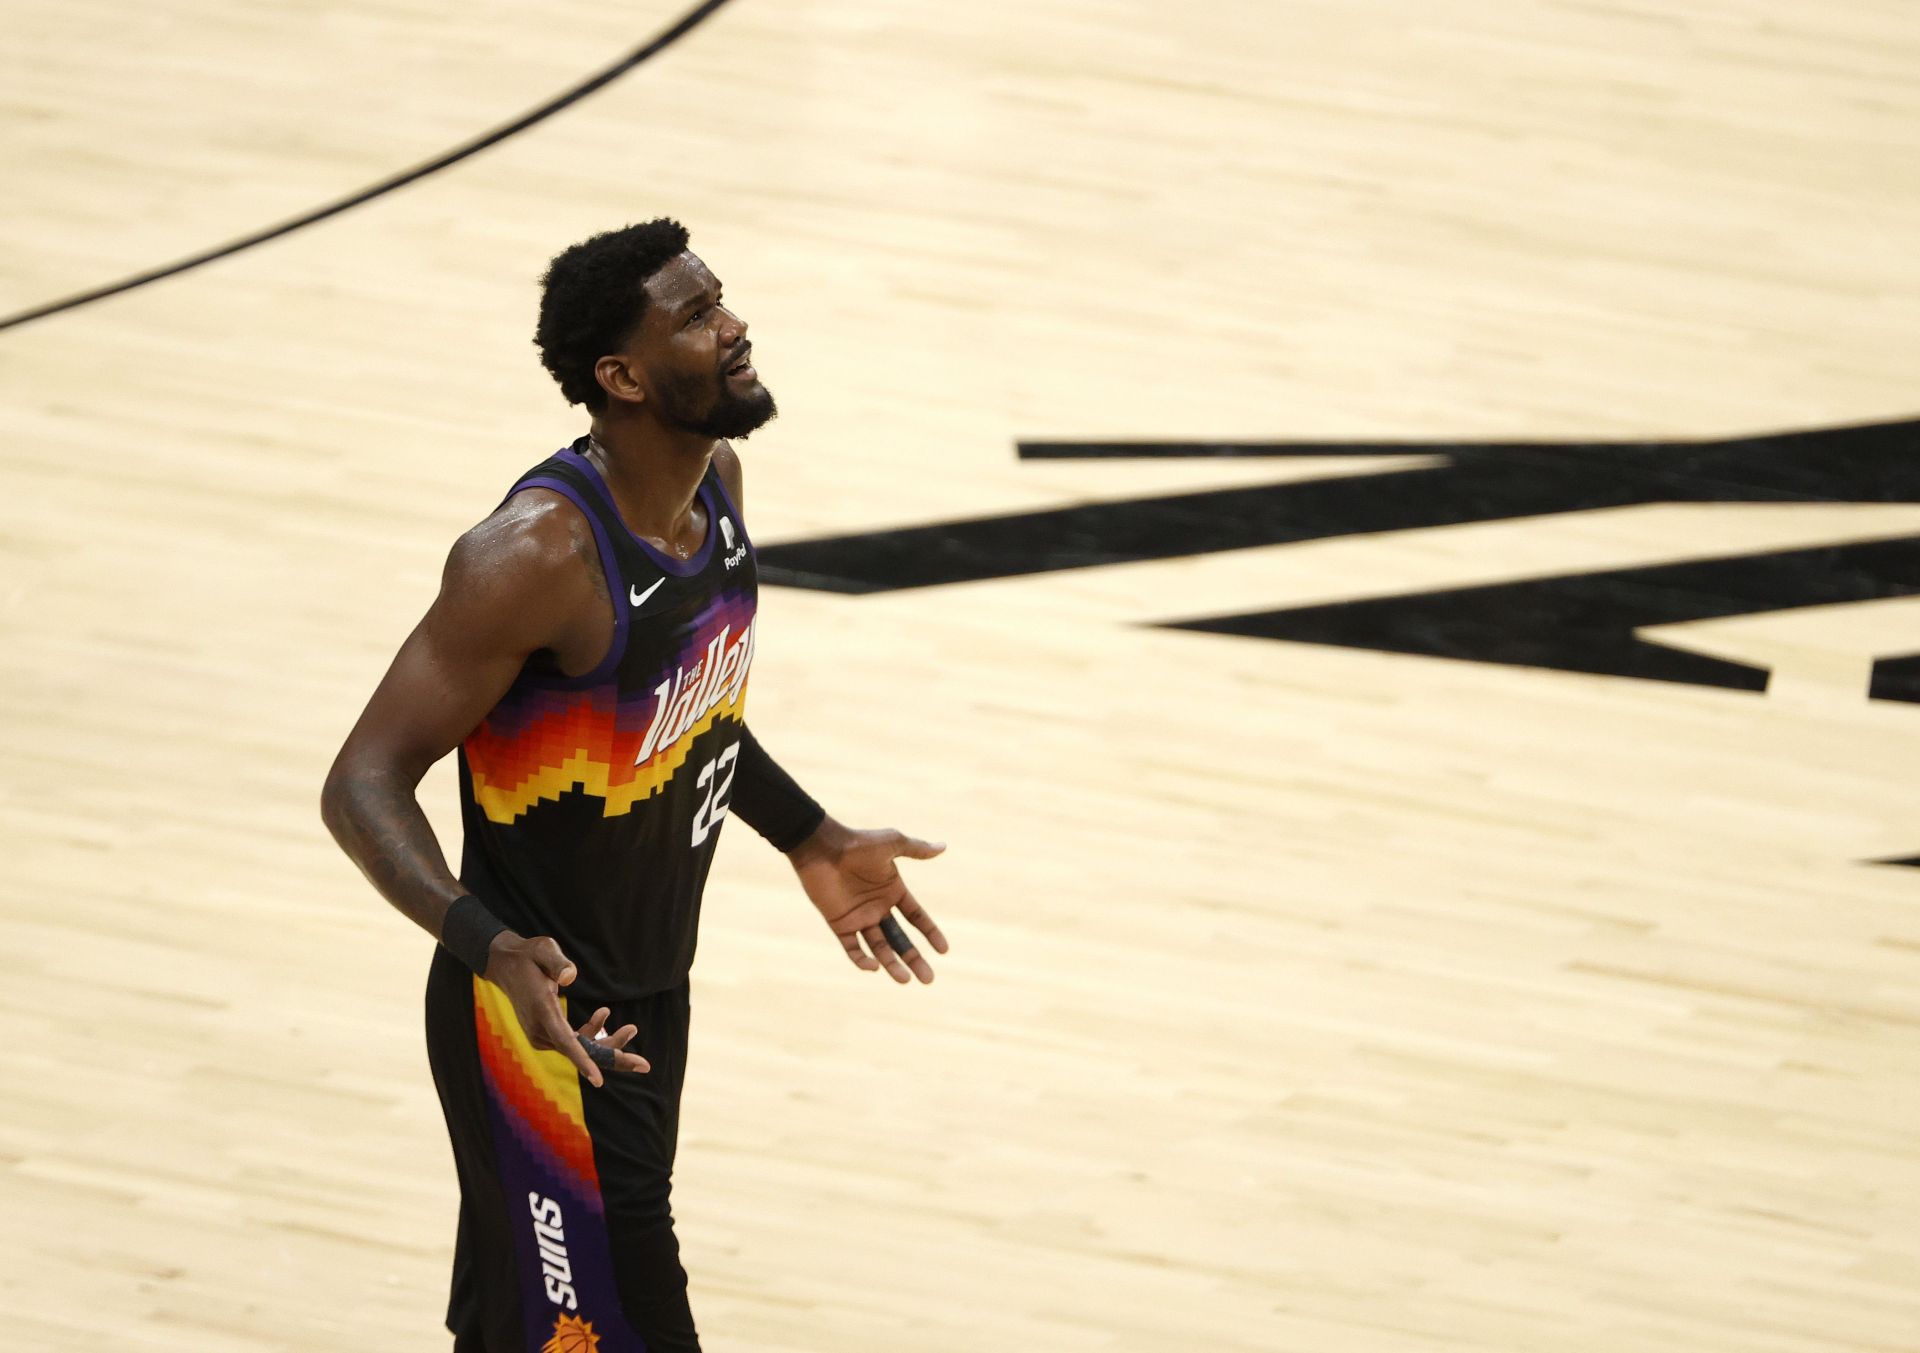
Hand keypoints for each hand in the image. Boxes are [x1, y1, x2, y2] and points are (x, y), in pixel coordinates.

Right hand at [482, 933, 650, 1085]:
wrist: (506, 964)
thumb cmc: (528, 955)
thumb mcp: (542, 948)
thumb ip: (556, 961)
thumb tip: (571, 976)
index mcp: (542, 1010)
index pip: (564, 1041)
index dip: (583, 1060)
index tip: (598, 1080)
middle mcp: (540, 1028)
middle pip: (579, 1051)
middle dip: (612, 1057)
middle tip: (644, 1065)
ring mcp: (542, 1034)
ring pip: (579, 1048)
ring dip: (607, 1042)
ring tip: (632, 1028)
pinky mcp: (546, 1033)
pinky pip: (573, 1042)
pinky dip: (592, 1033)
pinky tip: (603, 1014)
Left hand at [788, 819, 948, 982]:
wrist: (822, 847)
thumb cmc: (858, 843)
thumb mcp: (892, 843)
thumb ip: (917, 849)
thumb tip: (943, 846)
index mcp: (893, 891)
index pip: (916, 917)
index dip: (930, 933)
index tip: (943, 950)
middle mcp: (878, 907)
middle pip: (900, 939)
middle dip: (914, 959)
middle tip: (929, 979)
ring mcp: (859, 917)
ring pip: (879, 948)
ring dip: (891, 964)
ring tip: (906, 980)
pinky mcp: (840, 924)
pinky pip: (853, 948)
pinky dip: (862, 960)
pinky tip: (875, 967)